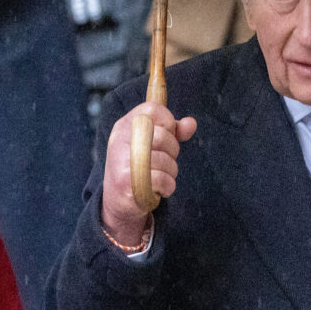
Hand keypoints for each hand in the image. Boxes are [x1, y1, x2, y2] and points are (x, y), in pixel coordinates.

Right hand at [102, 101, 196, 245]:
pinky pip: (161, 179)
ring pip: (164, 160)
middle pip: (162, 136)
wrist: (119, 200)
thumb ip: (173, 132)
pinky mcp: (125, 182)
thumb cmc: (140, 166)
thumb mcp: (153, 144)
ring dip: (171, 171)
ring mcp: (121, 161)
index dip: (169, 122)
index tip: (168, 135)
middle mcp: (120, 139)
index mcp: (125, 125)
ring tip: (162, 177)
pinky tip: (161, 189)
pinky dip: (168, 186)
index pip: (153, 109)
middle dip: (173, 150)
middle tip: (167, 160)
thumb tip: (191, 124)